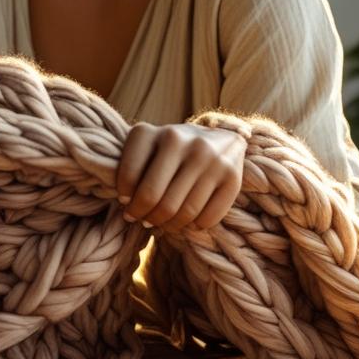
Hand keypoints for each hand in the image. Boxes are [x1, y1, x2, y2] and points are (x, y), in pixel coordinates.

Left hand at [116, 122, 245, 231]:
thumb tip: (128, 205)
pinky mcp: (232, 177)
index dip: (127, 200)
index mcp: (154, 132)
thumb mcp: (148, 149)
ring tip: (164, 224)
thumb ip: (133, 169)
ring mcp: (209, 158)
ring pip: (182, 212)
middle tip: (144, 221)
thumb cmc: (174, 151)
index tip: (128, 204)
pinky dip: (195, 227)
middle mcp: (182, 141)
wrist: (223, 139)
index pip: (129, 178)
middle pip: (155, 198)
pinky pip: (207, 219)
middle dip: (145, 216)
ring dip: (169, 225)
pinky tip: (188, 221)